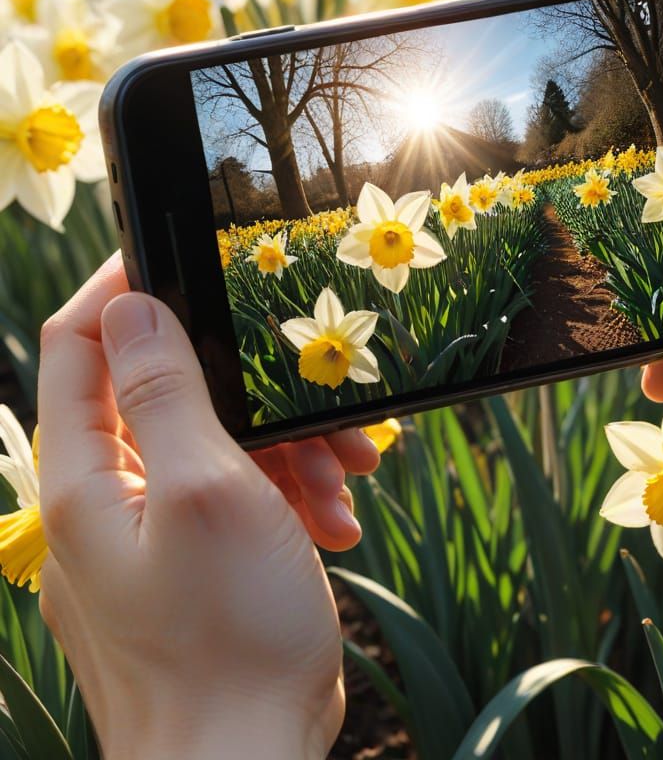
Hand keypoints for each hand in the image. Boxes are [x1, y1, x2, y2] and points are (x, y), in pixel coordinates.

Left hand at [37, 258, 375, 758]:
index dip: (127, 288)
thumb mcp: (208, 491)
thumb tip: (129, 305)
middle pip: (173, 393)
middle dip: (254, 392)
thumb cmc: (225, 638)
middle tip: (321, 406)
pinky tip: (334, 522)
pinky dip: (288, 495)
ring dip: (289, 451)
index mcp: (85, 475)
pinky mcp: (195, 556)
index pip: (81, 343)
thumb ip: (164, 393)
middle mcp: (108, 494)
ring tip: (346, 480)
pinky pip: (239, 493)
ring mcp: (153, 528)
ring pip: (219, 443)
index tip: (191, 258)